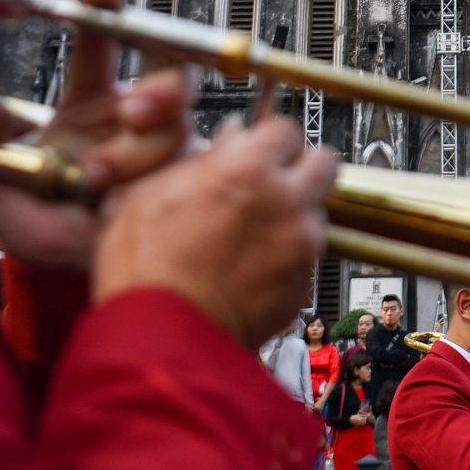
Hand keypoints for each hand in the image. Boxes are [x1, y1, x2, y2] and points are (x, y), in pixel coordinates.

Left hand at [0, 0, 190, 264]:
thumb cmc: (40, 223)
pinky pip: (195, 168)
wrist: (73, 272)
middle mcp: (134, 119)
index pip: (104, 45)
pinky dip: (163, 178)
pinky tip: (130, 198)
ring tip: (102, 174)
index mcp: (91, 105)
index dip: (106, 11)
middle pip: (168, 74)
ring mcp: (165, 150)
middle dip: (158, 85)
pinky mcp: (187, 183)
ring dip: (142, 147)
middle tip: (132, 109)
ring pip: (179, 125)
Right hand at [93, 115, 339, 349]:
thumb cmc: (146, 272)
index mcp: (248, 168)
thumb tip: (229, 141)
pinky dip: (290, 255)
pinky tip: (255, 267)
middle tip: (275, 180)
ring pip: (318, 209)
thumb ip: (201, 160)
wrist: (162, 340)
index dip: (269, 140)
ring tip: (257, 232)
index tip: (258, 149)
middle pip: (323, 160)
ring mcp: (301, 243)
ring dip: (296, 212)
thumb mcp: (151, 194)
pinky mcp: (305, 283)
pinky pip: (310, 255)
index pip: (284, 128)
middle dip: (302, 166)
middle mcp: (286, 200)